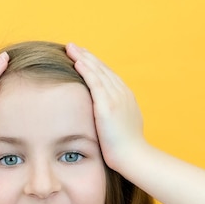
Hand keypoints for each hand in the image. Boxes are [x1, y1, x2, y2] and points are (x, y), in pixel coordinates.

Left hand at [65, 43, 146, 171]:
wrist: (133, 157)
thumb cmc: (126, 149)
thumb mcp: (121, 127)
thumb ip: (114, 117)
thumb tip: (105, 119)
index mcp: (125, 97)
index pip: (108, 75)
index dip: (94, 64)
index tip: (82, 56)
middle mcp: (122, 93)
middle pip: (102, 69)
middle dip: (87, 56)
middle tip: (73, 46)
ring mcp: (116, 98)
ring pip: (98, 72)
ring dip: (83, 58)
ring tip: (71, 48)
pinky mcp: (108, 106)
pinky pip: (95, 83)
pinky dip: (86, 70)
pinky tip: (77, 62)